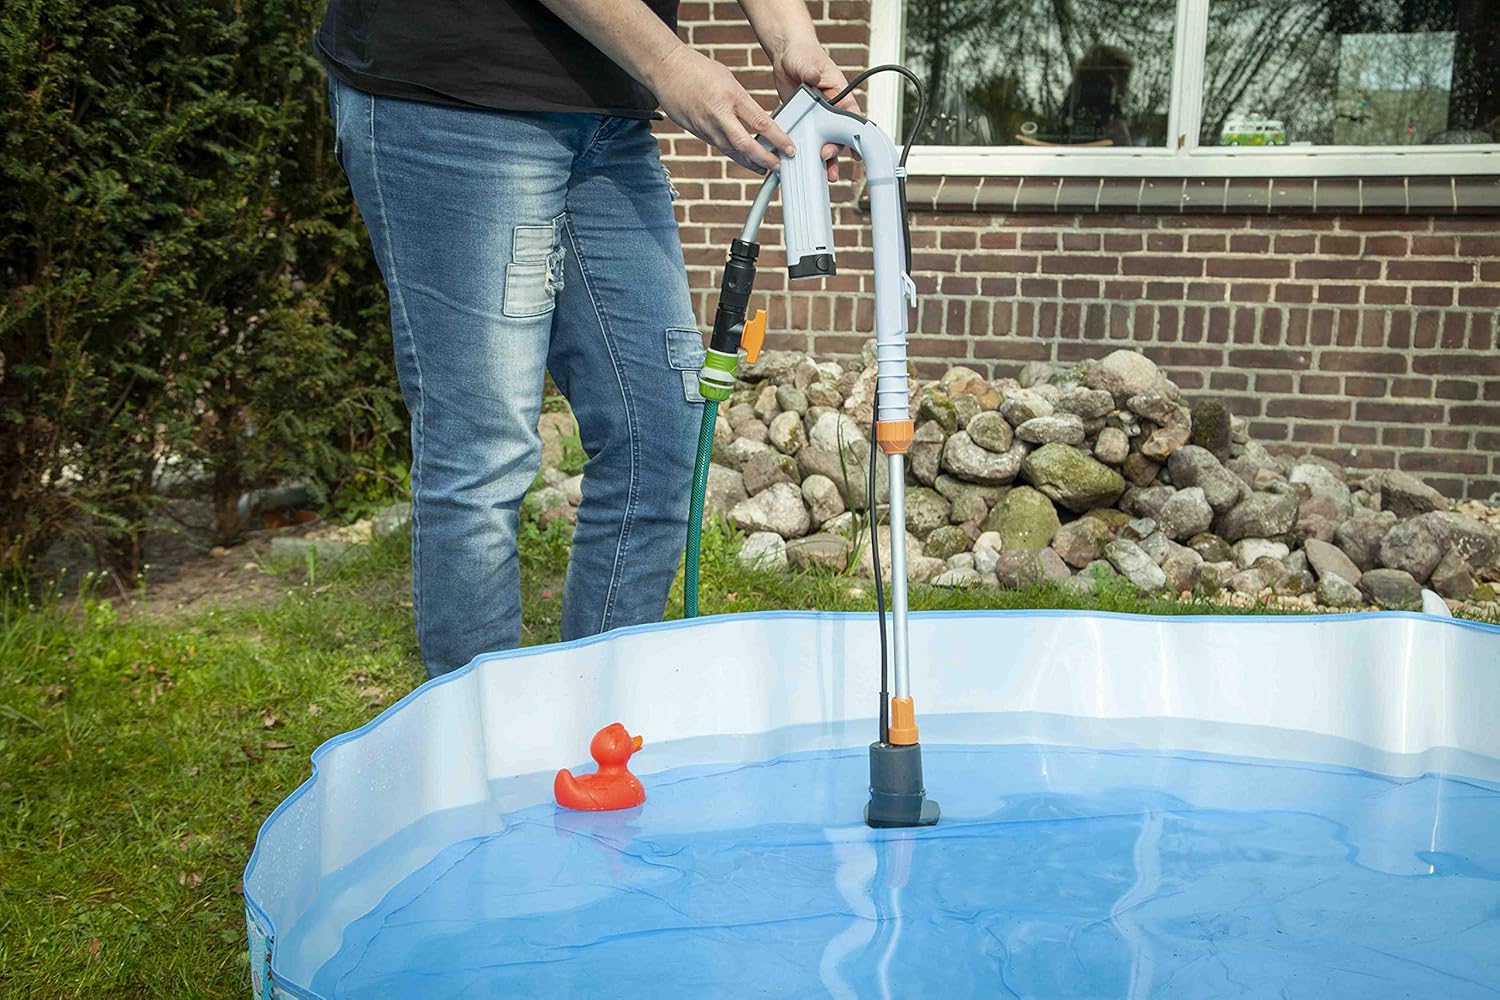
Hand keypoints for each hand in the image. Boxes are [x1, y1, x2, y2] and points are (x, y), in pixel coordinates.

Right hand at [651, 45, 795, 173]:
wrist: (665, 69)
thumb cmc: (697, 69)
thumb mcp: (728, 79)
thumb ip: (743, 101)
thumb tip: (758, 120)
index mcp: (731, 96)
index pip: (760, 123)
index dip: (778, 139)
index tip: (790, 148)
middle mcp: (719, 115)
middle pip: (746, 145)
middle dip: (765, 159)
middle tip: (779, 166)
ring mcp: (706, 126)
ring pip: (732, 152)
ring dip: (750, 163)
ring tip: (764, 169)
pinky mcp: (697, 133)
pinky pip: (719, 147)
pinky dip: (734, 155)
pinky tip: (743, 159)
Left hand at [771, 37, 859, 181]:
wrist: (787, 55)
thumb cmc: (804, 54)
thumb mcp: (808, 62)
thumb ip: (811, 71)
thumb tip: (813, 77)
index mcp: (839, 95)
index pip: (851, 118)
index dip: (856, 137)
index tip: (856, 152)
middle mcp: (830, 108)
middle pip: (838, 136)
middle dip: (835, 152)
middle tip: (827, 161)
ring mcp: (817, 117)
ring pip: (824, 142)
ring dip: (826, 160)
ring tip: (826, 176)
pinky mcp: (803, 120)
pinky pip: (807, 139)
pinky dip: (806, 152)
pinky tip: (803, 164)